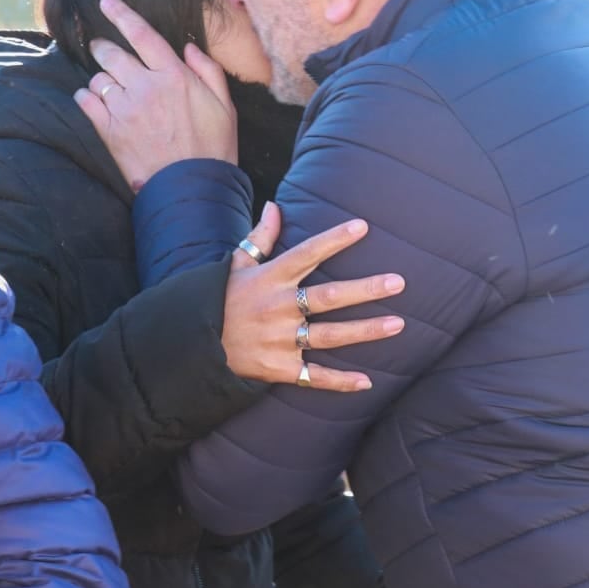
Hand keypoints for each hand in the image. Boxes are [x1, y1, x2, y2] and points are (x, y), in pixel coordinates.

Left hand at [73, 0, 237, 191]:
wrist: (191, 188)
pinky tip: (94, 101)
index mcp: (174, 76)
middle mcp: (146, 87)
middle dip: (104, 48)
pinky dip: (86, 98)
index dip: (122, 14)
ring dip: (101, 79)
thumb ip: (208, 72)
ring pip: (98, 78)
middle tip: (103, 49)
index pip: (142, 35)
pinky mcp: (109, 131)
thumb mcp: (225, 107)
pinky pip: (86, 102)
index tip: (106, 2)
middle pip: (112, 53)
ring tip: (110, 88)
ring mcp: (124, 109)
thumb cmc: (213, 148)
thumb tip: (188, 47)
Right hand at [223, 201, 403, 391]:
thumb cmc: (216, 300)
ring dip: (365, 331)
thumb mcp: (235, 265)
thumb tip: (274, 206)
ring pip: (330, 336)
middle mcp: (278, 309)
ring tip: (397, 323)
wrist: (190, 345)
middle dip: (365, 289)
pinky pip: (314, 377)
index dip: (334, 240)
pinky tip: (367, 381)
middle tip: (398, 282)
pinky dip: (340, 382)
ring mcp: (280, 340)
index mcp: (269, 279)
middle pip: (328, 297)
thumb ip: (259, 237)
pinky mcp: (278, 368)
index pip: (307, 254)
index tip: (362, 227)